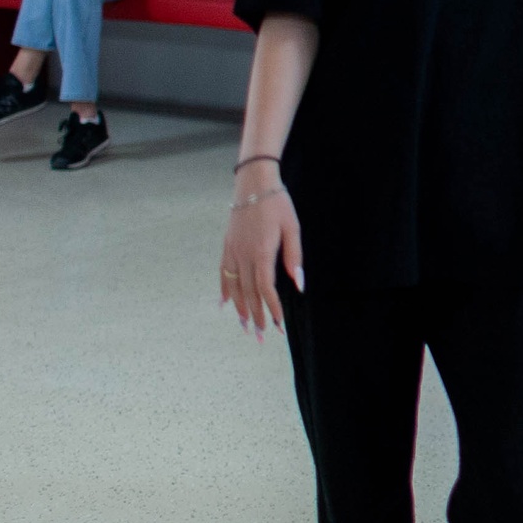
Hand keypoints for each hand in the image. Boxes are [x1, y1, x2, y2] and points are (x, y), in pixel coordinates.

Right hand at [220, 178, 301, 334]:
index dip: (272, 308)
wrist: (254, 184)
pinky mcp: (227, 245)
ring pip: (234, 287)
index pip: (266, 288)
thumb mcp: (293, 228)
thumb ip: (294, 257)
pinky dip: (224, 290)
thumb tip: (299, 284)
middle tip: (261, 338)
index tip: (278, 325)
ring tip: (244, 327)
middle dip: (256, 317)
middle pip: (249, 293)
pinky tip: (224, 304)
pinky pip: (223, 272)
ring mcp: (232, 251)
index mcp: (261, 252)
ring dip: (239, 309)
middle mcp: (243, 255)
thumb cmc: (277, 204)